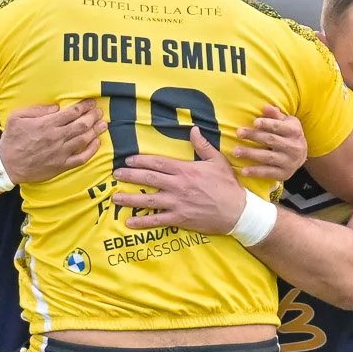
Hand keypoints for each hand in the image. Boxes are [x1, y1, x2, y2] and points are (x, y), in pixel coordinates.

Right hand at [0, 101, 104, 184]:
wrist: (7, 165)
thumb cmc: (11, 140)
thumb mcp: (17, 117)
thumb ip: (37, 110)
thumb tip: (55, 108)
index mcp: (47, 124)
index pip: (72, 112)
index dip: (84, 106)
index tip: (91, 103)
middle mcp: (56, 137)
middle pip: (82, 125)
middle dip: (93, 116)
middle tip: (99, 111)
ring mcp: (60, 153)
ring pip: (84, 139)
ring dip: (96, 130)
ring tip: (103, 124)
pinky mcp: (61, 166)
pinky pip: (81, 158)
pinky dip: (92, 150)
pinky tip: (96, 143)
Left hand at [114, 128, 254, 234]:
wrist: (237, 211)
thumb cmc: (228, 185)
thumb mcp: (217, 161)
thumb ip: (202, 145)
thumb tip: (194, 129)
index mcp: (185, 170)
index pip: (158, 162)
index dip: (140, 160)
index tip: (128, 159)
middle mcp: (178, 185)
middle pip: (148, 178)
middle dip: (129, 175)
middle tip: (115, 174)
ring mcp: (177, 203)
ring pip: (148, 200)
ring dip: (130, 198)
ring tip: (115, 198)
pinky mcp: (179, 219)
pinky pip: (157, 220)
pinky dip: (142, 222)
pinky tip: (129, 221)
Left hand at [227, 105, 307, 181]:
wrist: (301, 156)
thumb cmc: (288, 135)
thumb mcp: (286, 123)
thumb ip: (275, 115)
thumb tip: (265, 107)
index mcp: (294, 131)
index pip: (279, 127)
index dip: (267, 124)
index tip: (254, 122)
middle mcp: (294, 146)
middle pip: (271, 140)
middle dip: (253, 136)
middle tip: (238, 133)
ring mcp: (289, 162)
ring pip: (267, 157)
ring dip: (250, 154)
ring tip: (235, 151)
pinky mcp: (284, 174)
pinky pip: (268, 173)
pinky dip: (255, 172)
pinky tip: (243, 171)